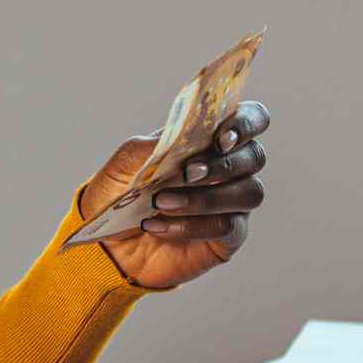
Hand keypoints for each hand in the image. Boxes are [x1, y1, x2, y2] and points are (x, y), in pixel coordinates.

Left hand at [78, 101, 269, 290]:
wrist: (107, 244)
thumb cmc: (119, 195)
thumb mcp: (125, 164)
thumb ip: (152, 146)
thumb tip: (178, 137)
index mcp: (208, 139)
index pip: (250, 118)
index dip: (245, 123)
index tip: (221, 138)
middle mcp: (228, 169)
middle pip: (255, 156)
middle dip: (222, 164)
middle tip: (187, 173)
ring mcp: (232, 203)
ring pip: (247, 192)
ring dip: (205, 197)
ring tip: (161, 203)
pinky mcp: (228, 236)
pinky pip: (227, 226)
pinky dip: (192, 225)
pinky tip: (159, 225)